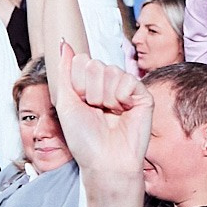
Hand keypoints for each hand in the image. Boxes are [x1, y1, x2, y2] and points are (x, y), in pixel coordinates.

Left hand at [48, 41, 152, 184]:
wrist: (105, 161)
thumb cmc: (85, 139)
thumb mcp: (65, 103)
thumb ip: (64, 71)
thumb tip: (64, 44)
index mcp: (89, 85)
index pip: (80, 61)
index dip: (76, 83)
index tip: (80, 103)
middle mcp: (108, 85)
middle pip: (94, 64)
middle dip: (89, 90)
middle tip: (95, 110)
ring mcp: (126, 89)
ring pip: (110, 71)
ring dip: (104, 96)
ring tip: (109, 114)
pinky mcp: (143, 96)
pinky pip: (128, 80)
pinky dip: (121, 97)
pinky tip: (124, 112)